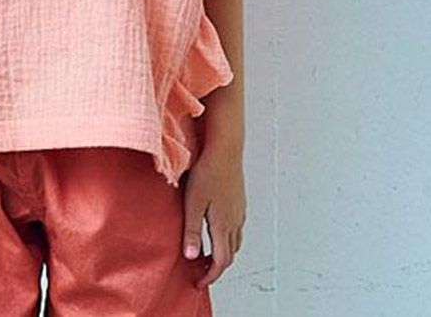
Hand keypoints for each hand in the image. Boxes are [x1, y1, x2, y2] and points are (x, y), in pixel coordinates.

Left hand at [181, 144, 246, 289]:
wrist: (225, 149)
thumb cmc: (207, 172)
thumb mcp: (193, 203)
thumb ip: (192, 231)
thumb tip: (191, 256)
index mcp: (223, 226)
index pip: (221, 261)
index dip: (210, 276)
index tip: (199, 282)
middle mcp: (235, 221)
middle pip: (230, 254)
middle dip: (217, 267)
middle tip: (201, 271)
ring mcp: (239, 211)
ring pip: (235, 241)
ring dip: (223, 253)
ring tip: (207, 253)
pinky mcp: (239, 201)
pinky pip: (236, 228)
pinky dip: (227, 238)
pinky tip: (216, 229)